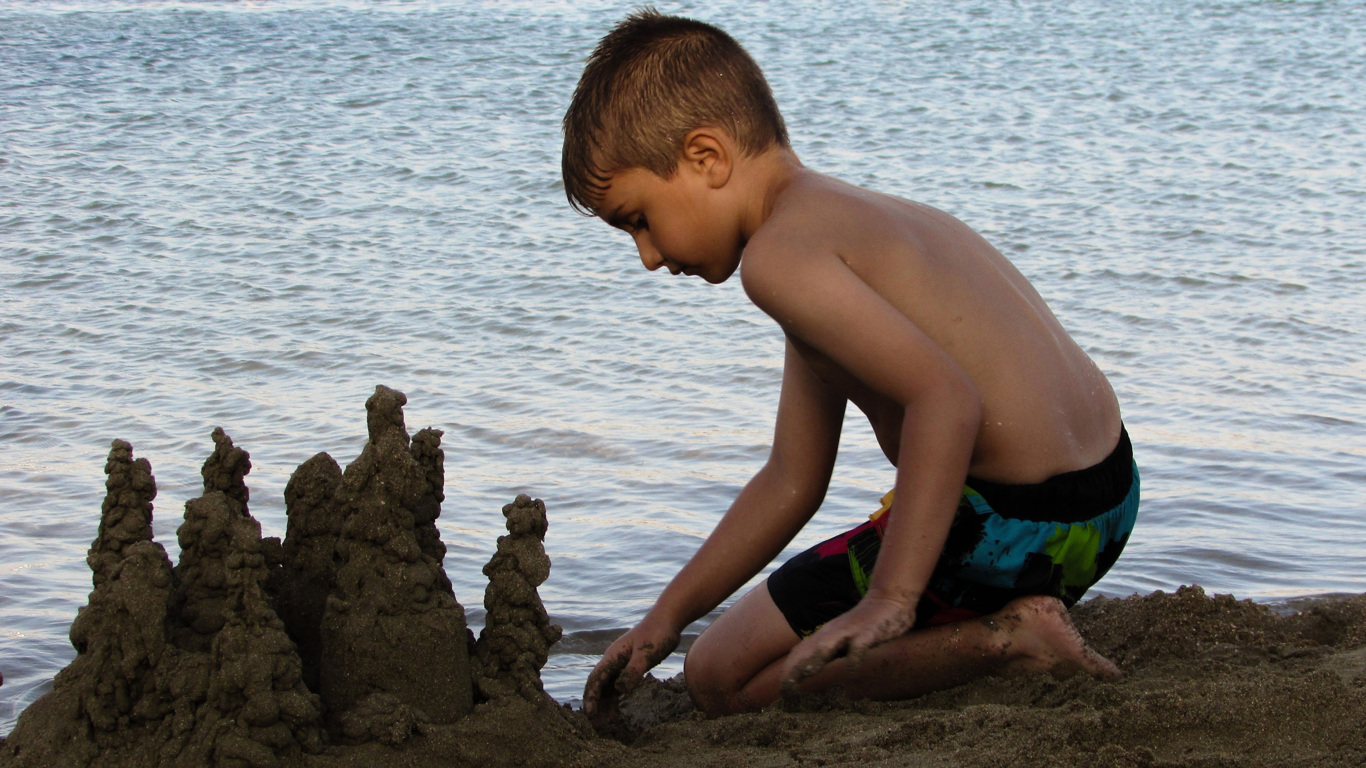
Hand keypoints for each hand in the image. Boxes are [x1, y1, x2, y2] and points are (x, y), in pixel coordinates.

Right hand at [582, 615, 679, 727]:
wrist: (667, 620)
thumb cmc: (657, 634)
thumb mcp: (646, 654)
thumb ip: (633, 671)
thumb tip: (619, 690)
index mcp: (612, 656)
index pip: (596, 679)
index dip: (591, 697)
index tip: (590, 714)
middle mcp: (612, 660)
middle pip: (598, 685)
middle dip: (594, 704)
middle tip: (595, 725)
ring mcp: (620, 663)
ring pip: (607, 687)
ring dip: (605, 704)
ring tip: (607, 723)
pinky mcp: (629, 666)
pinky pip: (617, 686)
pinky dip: (615, 699)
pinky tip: (617, 712)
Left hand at [779, 590, 915, 693]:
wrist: (888, 599)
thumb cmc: (863, 625)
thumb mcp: (841, 640)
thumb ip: (828, 655)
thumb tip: (813, 678)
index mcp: (825, 636)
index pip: (799, 653)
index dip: (788, 670)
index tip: (782, 691)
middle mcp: (832, 633)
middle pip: (807, 651)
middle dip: (795, 669)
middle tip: (786, 690)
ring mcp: (849, 632)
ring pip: (827, 645)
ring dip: (815, 659)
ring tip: (806, 674)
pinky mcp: (868, 633)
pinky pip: (859, 646)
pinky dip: (853, 659)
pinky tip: (850, 673)